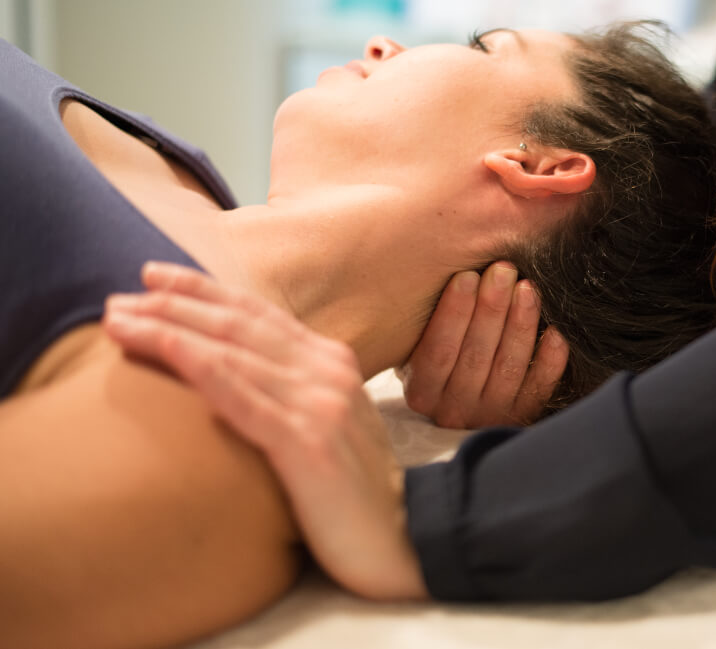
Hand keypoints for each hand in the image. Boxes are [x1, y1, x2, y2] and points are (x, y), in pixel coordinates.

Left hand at [103, 261, 426, 599]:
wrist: (405, 540)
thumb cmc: (357, 492)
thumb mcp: (330, 425)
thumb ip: (294, 393)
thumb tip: (237, 377)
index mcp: (332, 362)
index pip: (258, 313)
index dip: (202, 290)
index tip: (152, 277)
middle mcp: (328, 371)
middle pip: (239, 324)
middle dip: (173, 304)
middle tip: (116, 298)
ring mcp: (320, 404)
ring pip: (232, 352)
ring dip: (169, 329)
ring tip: (118, 320)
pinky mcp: (308, 444)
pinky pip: (243, 397)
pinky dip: (200, 366)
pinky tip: (164, 346)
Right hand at [399, 262, 568, 428]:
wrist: (463, 405)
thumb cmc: (442, 358)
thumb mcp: (419, 346)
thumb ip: (430, 321)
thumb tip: (458, 272)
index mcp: (422, 391)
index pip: (438, 351)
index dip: (453, 312)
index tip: (467, 275)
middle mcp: (453, 409)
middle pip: (475, 356)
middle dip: (491, 309)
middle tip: (504, 270)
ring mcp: (489, 416)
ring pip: (508, 367)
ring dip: (520, 324)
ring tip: (527, 288)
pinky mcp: (519, 418)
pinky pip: (538, 388)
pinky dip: (550, 360)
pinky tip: (555, 331)